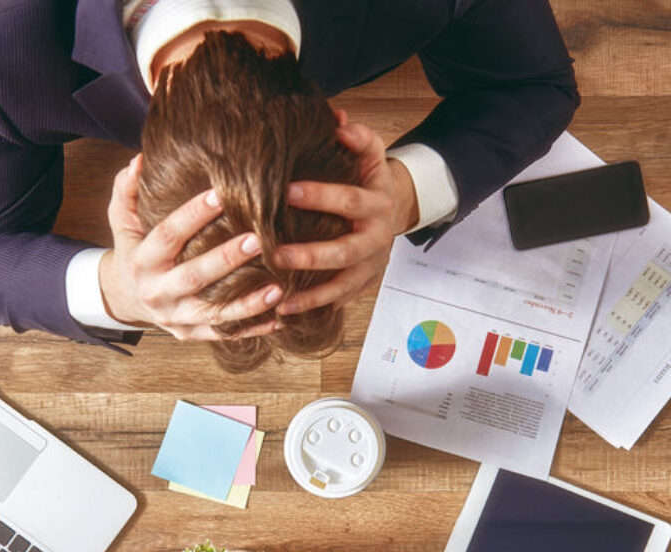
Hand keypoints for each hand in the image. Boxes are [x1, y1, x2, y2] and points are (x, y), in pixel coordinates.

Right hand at [100, 155, 283, 340]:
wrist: (125, 298)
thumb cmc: (133, 251)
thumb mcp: (122, 221)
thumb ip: (127, 190)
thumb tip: (139, 160)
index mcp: (141, 262)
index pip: (167, 236)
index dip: (192, 215)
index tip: (221, 194)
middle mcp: (156, 293)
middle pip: (194, 276)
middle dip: (226, 259)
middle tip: (258, 240)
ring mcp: (174, 317)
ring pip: (212, 313)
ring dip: (246, 304)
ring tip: (277, 288)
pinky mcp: (189, 334)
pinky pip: (223, 334)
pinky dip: (251, 329)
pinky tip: (279, 320)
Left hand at [275, 115, 419, 315]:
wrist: (395, 211)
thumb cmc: (369, 180)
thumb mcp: (371, 154)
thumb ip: (356, 136)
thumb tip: (336, 119)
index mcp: (378, 203)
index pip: (349, 200)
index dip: (320, 196)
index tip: (285, 192)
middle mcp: (377, 238)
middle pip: (345, 251)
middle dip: (310, 254)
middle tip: (276, 254)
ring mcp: (371, 266)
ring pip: (342, 285)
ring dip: (311, 295)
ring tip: (279, 299)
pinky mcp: (363, 284)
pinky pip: (338, 300)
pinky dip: (313, 308)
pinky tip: (285, 313)